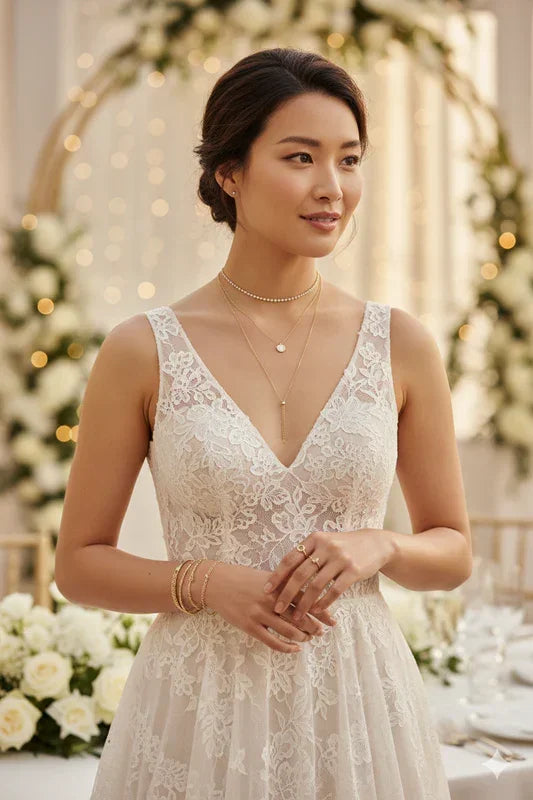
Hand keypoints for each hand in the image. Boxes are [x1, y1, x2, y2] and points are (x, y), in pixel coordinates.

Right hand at [205, 562, 333, 653]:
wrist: (217, 583)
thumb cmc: (243, 578)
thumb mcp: (267, 577)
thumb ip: (285, 585)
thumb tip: (307, 596)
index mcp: (278, 584)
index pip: (306, 599)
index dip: (321, 611)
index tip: (332, 620)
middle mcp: (271, 598)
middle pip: (300, 616)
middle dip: (314, 627)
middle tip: (322, 632)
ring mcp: (259, 613)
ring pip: (288, 630)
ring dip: (302, 637)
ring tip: (308, 639)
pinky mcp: (249, 626)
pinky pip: (272, 640)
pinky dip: (286, 647)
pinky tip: (294, 649)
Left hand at [263, 529, 395, 620]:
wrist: (375, 544)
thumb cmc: (344, 546)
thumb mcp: (324, 542)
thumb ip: (307, 554)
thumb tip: (282, 574)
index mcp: (314, 539)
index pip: (290, 559)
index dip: (277, 575)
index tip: (266, 590)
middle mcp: (325, 547)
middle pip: (300, 574)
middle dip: (286, 593)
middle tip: (277, 608)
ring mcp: (340, 558)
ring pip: (316, 585)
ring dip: (304, 604)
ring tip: (297, 617)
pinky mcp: (353, 570)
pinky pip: (334, 590)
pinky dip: (323, 602)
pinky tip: (317, 611)